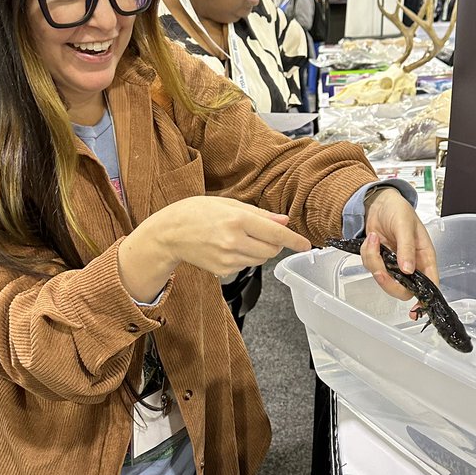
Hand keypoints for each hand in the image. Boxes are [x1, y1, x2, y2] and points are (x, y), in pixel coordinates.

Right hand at [118, 196, 311, 300]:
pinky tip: (227, 247)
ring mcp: (228, 258)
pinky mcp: (223, 270)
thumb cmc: (195, 212)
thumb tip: (284, 221)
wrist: (169, 233)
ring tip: (239, 237)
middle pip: (272, 249)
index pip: (275, 233)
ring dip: (260, 250)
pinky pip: (246, 265)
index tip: (306, 244)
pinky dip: (245, 257)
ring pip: (261, 259)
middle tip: (259, 232)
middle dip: (274, 242)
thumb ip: (259, 214)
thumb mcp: (228, 204)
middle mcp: (234, 241)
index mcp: (237, 220)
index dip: (294, 240)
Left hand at [360, 187, 438, 300]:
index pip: (430, 284)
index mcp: (425, 257)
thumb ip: (406, 247)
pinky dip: (367, 254)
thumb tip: (408, 269)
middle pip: (403, 290)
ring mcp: (394, 265)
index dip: (424, 299)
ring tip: (374, 239)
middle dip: (388, 281)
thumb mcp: (405, 224)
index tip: (415, 309)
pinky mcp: (380, 262)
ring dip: (374, 261)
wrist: (377, 202)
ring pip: (384, 279)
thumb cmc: (398, 209)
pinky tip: (371, 239)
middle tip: (380, 269)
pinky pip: (371, 267)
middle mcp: (411, 265)